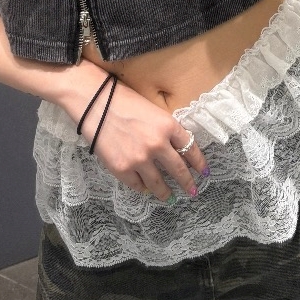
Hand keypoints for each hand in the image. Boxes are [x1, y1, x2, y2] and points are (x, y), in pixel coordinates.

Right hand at [79, 80, 207, 200]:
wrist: (95, 103)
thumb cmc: (125, 101)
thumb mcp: (154, 111)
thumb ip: (165, 130)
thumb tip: (175, 150)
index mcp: (168, 126)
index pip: (191, 148)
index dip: (199, 163)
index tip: (204, 172)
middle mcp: (158, 144)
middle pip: (179, 170)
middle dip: (188, 183)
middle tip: (193, 191)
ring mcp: (140, 159)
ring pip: (159, 184)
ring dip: (166, 193)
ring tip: (170, 198)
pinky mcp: (122, 169)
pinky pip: (138, 185)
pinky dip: (143, 188)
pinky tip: (146, 189)